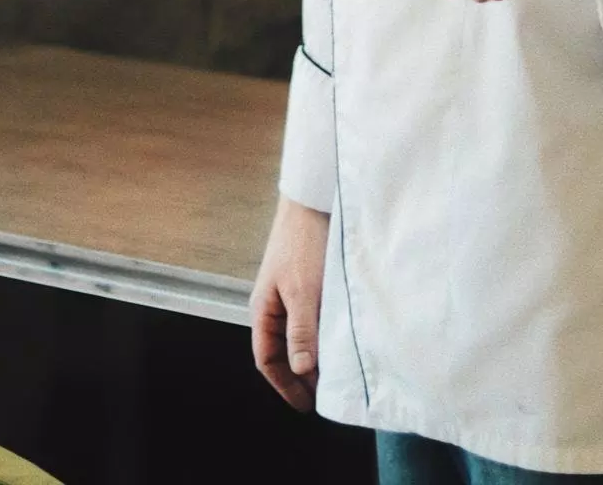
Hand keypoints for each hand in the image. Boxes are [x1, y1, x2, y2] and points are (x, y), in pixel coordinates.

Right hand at [250, 194, 328, 410]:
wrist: (313, 198)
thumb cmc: (304, 242)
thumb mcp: (304, 292)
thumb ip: (301, 332)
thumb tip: (300, 371)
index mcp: (263, 309)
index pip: (266, 359)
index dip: (284, 385)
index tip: (307, 404)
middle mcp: (274, 304)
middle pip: (282, 350)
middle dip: (301, 374)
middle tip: (326, 394)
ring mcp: (290, 292)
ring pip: (298, 335)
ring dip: (313, 354)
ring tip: (336, 371)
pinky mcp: (307, 281)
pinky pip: (311, 318)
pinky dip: (322, 334)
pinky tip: (339, 339)